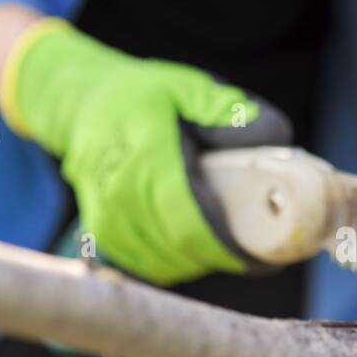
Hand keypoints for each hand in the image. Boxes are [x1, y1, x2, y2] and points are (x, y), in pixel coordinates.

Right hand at [1, 19, 290, 284]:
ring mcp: (107, 218)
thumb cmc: (143, 96)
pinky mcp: (100, 233)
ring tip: (222, 243)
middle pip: (184, 250)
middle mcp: (123, 196)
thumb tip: (275, 138)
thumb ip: (230, 113)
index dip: (230, 248)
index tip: (261, 257)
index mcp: (151, 161)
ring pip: (164, 263)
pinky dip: (170, 265)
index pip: (195, 223)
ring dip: (198, 261)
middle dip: (222, 256)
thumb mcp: (189, 89)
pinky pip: (142, 267)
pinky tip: (187, 249)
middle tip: (254, 249)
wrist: (81, 105)